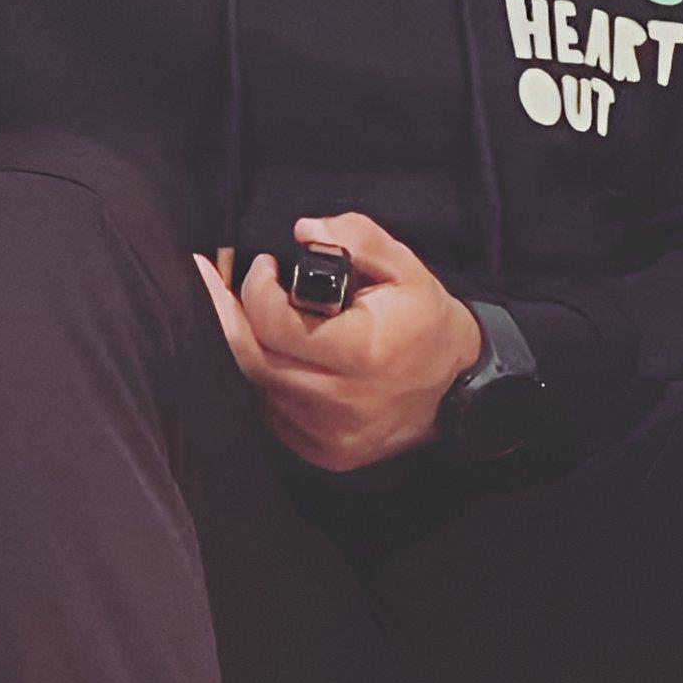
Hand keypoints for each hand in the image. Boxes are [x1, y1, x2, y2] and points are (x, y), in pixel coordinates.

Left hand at [197, 214, 482, 473]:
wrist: (458, 390)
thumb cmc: (426, 324)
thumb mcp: (405, 267)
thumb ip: (357, 238)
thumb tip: (304, 230)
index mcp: (363, 352)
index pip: (276, 325)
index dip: (257, 289)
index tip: (265, 265)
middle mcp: (342, 400)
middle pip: (253, 357)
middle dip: (231, 315)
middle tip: (224, 285)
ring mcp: (330, 433)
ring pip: (258, 385)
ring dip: (250, 346)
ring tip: (261, 314)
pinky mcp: (324, 451)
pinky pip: (273, 412)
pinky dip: (267, 379)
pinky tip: (282, 354)